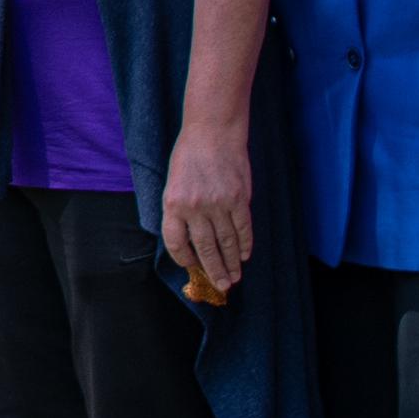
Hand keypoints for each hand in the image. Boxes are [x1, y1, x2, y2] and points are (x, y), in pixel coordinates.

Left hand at [159, 115, 254, 306]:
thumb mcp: (174, 183)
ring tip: (234, 277)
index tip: (192, 267)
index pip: (175, 243)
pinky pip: (243, 228)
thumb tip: (191, 241)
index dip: (184, 259)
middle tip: (221, 286)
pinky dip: (245, 244)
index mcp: (172, 204)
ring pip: (226, 242)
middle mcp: (194, 207)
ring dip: (232, 262)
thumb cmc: (190, 156)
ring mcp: (218, 203)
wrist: (212, 131)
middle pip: (204, 248)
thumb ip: (181, 211)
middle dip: (213, 270)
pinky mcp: (238, 198)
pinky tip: (245, 255)